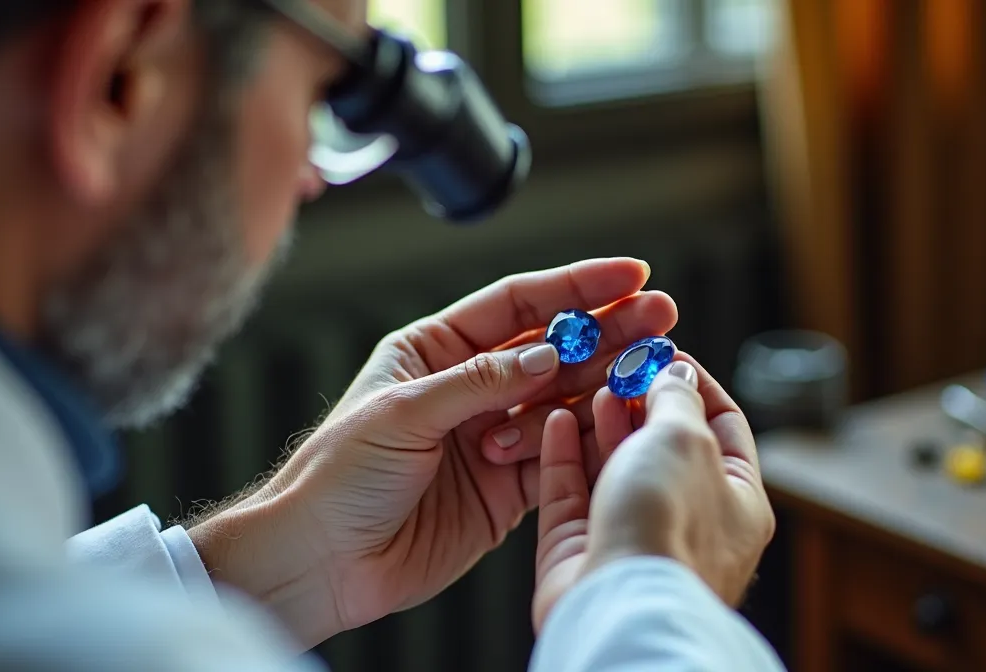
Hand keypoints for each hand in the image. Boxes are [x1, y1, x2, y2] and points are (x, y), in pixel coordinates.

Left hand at [188, 258, 677, 647]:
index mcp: (435, 350)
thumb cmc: (337, 475)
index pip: (518, 304)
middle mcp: (470, 386)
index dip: (576, 286)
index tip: (630, 273)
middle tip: (663, 316)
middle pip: (554, 347)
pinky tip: (619, 422)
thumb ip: (480, 381)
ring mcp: (493, 435)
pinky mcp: (507, 486)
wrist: (322, 559)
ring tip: (655, 367)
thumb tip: (549, 354)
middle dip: (610, 329)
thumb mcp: (404, 413)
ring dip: (608, 383)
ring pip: (565, 399)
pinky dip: (589, 441)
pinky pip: (560, 454)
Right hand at [531, 355, 774, 632]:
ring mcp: (633, 538)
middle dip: (642, 401)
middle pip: (664, 447)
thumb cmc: (669, 522)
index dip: (694, 385)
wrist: (622, 602)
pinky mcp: (581, 551)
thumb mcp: (685, 438)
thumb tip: (675, 374)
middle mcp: (688, 523)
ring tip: (591, 387)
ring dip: (603, 423)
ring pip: (615, 469)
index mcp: (738, 502)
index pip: (724, 427)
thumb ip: (678, 400)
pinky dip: (564, 454)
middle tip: (619, 365)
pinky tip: (557, 419)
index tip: (663, 352)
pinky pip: (571, 493)